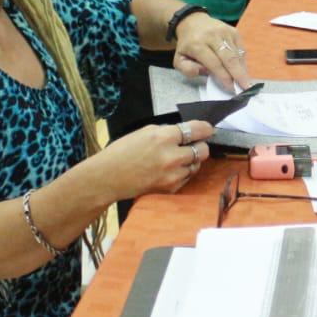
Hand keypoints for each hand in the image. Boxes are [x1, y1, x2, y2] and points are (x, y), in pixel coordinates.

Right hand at [93, 120, 215, 198]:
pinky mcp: (171, 188)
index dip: (206, 129)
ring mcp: (173, 174)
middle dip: (199, 146)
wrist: (108, 177)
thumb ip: (167, 132)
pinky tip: (168, 170)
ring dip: (190, 161)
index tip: (208, 129)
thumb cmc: (122, 152)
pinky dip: (182, 173)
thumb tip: (185, 133)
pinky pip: (186, 177)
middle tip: (192, 145)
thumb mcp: (144, 132)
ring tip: (175, 159)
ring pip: (196, 165)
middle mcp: (172, 156)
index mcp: (164, 137)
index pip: (197, 130)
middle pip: (203, 150)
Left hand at [173, 14, 248, 90]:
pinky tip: (242, 70)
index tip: (231, 89)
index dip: (224, 77)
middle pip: (230, 58)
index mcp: (197, 44)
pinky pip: (241, 49)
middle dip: (239, 75)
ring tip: (245, 82)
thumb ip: (188, 69)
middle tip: (245, 87)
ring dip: (242, 69)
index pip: (214, 63)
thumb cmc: (187, 45)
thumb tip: (205, 72)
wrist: (193, 22)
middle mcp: (213, 36)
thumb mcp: (179, 59)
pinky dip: (242, 61)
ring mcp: (225, 32)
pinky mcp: (234, 31)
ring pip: (237, 54)